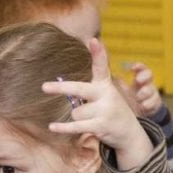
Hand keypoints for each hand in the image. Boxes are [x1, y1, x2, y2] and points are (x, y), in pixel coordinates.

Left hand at [42, 39, 152, 169]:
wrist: (129, 132)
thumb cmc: (110, 110)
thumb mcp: (105, 94)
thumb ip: (89, 86)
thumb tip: (67, 83)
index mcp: (105, 84)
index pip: (101, 66)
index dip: (98, 53)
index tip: (94, 40)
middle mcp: (107, 94)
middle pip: (79, 89)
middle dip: (61, 88)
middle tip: (43, 87)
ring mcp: (105, 110)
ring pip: (76, 113)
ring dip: (78, 118)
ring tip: (92, 119)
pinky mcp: (101, 125)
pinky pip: (76, 126)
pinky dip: (64, 128)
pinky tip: (52, 127)